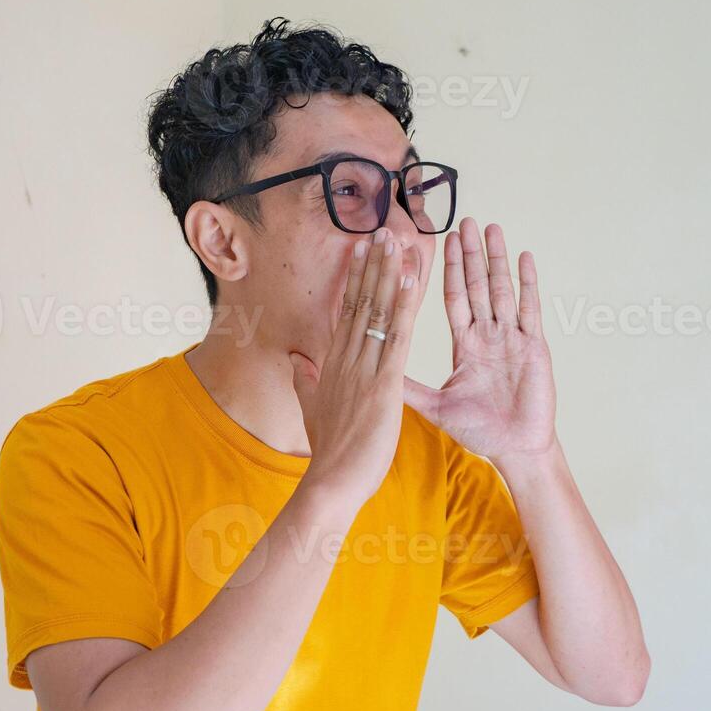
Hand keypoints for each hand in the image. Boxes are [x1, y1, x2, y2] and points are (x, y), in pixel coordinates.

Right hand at [288, 226, 420, 505]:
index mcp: (333, 364)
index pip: (345, 312)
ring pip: (377, 310)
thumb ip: (306, 381)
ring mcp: (364, 368)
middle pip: (360, 301)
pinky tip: (412, 279)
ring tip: (396, 240)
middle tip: (380, 229)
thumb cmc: (329, 451)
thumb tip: (298, 359)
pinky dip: (404, 304)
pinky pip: (396, 335)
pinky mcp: (384, 383)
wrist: (333, 481)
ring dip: (388, 273)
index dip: (354, 278)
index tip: (360, 250)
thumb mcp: (312, 409)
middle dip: (371, 265)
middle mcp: (346, 358)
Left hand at [403, 217, 556, 461]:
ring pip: (500, 289)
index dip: (443, 270)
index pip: (451, 298)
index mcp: (465, 345)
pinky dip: (526, 283)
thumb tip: (376, 368)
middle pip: (476, 285)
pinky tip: (523, 256)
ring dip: (495, 258)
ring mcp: (511, 338)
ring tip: (490, 227)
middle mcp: (487, 336)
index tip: (437, 242)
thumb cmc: (479, 431)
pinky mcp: (533, 347)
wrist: (513, 450)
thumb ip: (408, 385)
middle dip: (469, 254)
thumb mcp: (436, 405)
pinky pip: (529, 309)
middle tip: (464, 220)